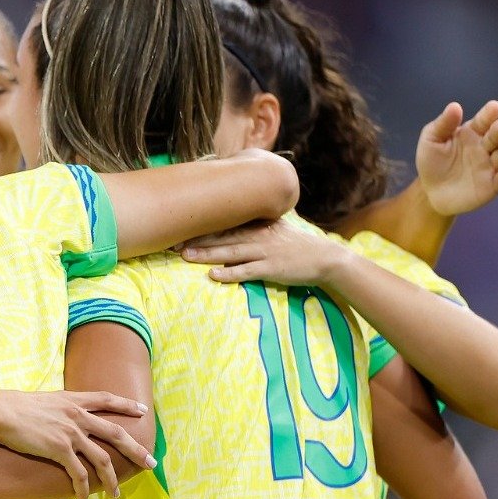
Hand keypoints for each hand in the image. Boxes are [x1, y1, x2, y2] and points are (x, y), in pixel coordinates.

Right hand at [0, 391, 153, 498]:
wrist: (1, 411)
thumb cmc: (16, 406)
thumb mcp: (45, 399)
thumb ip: (60, 406)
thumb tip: (63, 413)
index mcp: (74, 401)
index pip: (107, 399)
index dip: (127, 404)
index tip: (142, 410)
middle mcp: (78, 416)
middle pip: (116, 433)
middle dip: (136, 449)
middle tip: (150, 463)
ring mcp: (70, 433)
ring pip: (102, 459)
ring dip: (111, 479)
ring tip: (115, 493)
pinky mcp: (59, 449)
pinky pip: (78, 473)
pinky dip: (83, 488)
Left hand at [181, 219, 349, 285]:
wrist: (325, 258)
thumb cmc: (296, 245)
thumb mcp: (275, 229)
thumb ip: (253, 225)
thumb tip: (232, 222)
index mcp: (256, 226)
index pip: (223, 224)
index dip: (200, 227)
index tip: (179, 228)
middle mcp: (257, 237)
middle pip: (221, 237)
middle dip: (196, 240)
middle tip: (172, 242)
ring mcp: (264, 253)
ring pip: (230, 253)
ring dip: (207, 255)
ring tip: (185, 256)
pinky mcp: (271, 269)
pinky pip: (247, 272)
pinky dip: (230, 274)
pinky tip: (213, 275)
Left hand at [415, 100, 497, 217]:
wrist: (430, 193)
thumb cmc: (432, 163)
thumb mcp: (431, 141)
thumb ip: (443, 124)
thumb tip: (455, 106)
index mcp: (472, 133)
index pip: (483, 121)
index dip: (489, 114)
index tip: (494, 107)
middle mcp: (485, 147)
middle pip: (496, 137)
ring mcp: (490, 166)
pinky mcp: (492, 185)